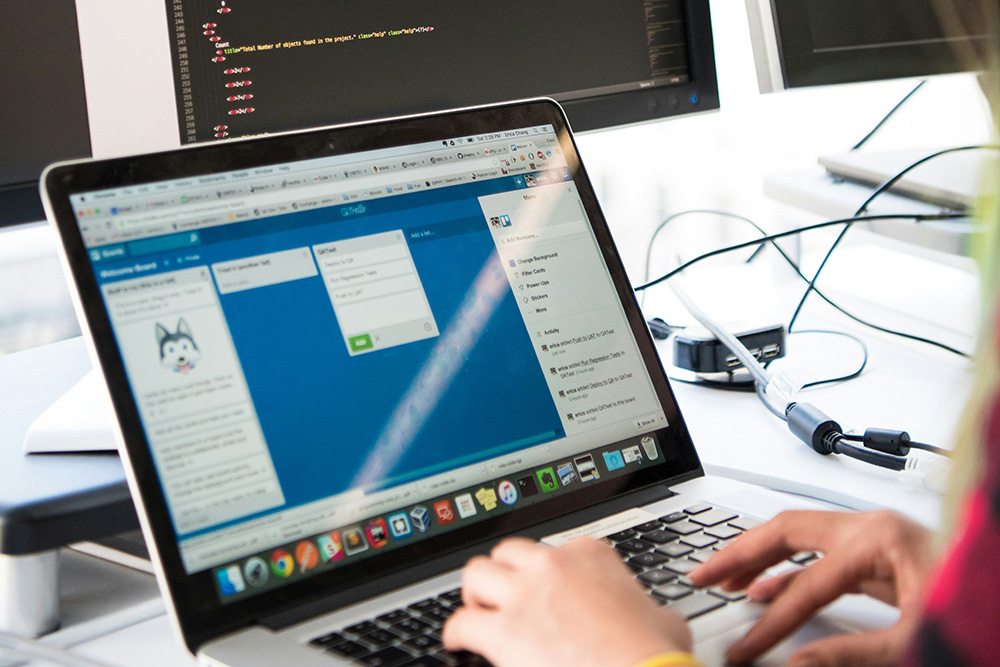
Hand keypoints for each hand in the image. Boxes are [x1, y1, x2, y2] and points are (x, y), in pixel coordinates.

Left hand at [442, 537, 693, 666]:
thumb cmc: (654, 655)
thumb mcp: (662, 618)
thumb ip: (648, 607)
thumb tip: (654, 618)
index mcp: (590, 555)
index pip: (552, 550)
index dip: (546, 574)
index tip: (544, 591)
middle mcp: (553, 565)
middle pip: (507, 553)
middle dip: (502, 574)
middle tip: (503, 596)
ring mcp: (526, 594)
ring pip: (475, 573)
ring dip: (475, 594)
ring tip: (478, 613)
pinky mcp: (505, 630)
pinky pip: (461, 622)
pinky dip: (456, 634)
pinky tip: (460, 644)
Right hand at [688, 510, 935, 665]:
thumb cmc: (977, 605)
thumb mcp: (916, 638)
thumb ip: (857, 653)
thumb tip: (799, 665)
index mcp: (878, 540)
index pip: (806, 584)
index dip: (771, 624)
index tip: (744, 651)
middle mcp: (869, 528)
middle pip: (785, 531)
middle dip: (739, 554)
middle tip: (702, 577)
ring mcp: (873, 537)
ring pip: (797, 537)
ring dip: (756, 557)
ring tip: (721, 579)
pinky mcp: (878, 554)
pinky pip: (817, 555)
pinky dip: (786, 571)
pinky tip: (764, 590)